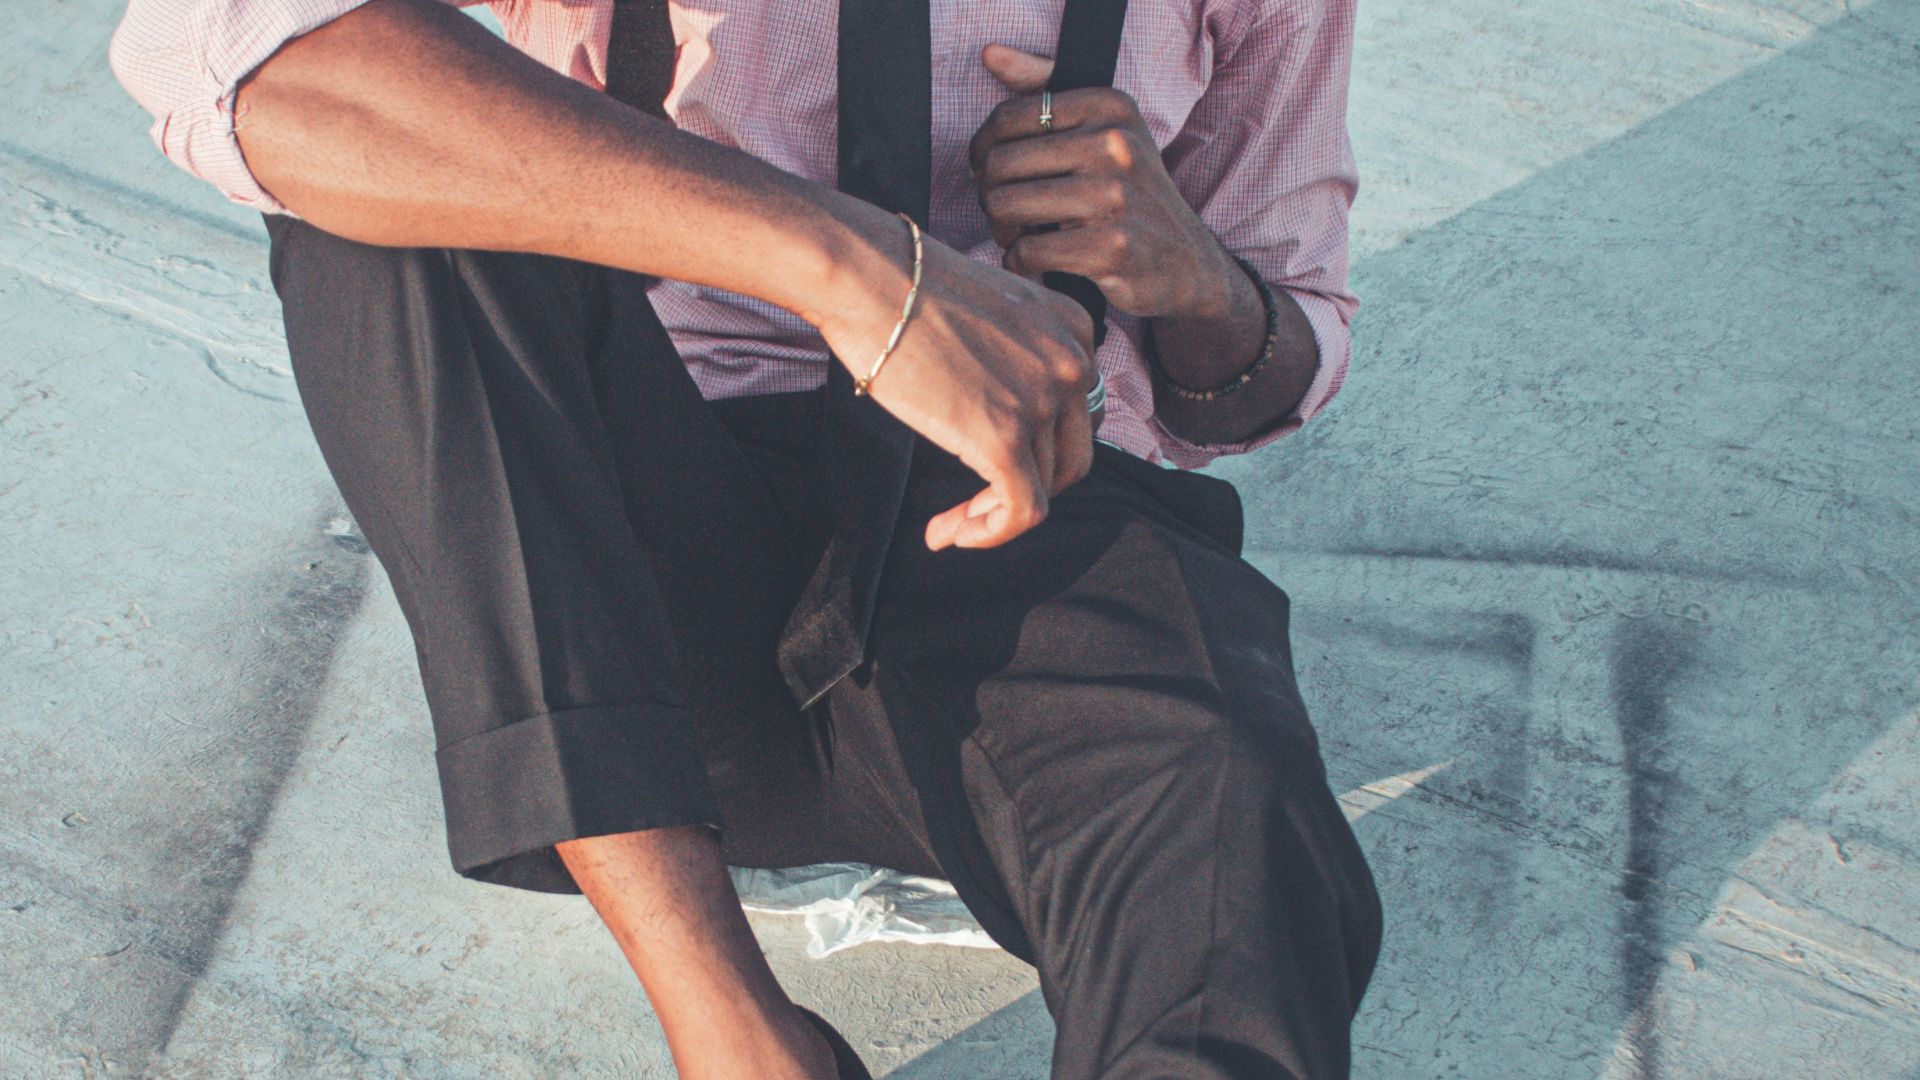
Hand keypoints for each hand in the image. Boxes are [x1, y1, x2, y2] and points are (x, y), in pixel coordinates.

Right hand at [816, 221, 1097, 551]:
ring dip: (992, 516)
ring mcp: (1043, 400)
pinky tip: (948, 534)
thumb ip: (1011, 356)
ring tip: (948, 525)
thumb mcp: (987, 314)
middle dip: (1024, 487)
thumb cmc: (901, 287)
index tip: (988, 466)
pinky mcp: (1005, 437)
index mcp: (1074, 328)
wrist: (866, 275)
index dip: (1037, 451)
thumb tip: (993, 410)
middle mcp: (1073, 362)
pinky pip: (1021, 511)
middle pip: (1069, 457)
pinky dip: (989, 534)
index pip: (1075, 414)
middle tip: (974, 505)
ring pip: (1043, 488)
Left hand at [968, 44, 1238, 319]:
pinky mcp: (1111, 249)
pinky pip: (1028, 252)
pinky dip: (1020, 263)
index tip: (988, 173)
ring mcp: (1115, 197)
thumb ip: (1045, 88)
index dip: (982, 151)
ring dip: (1001, 231)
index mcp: (1110, 107)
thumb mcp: (1104, 129)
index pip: (1008, 118)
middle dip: (989, 196)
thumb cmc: (1131, 194)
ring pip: (1005, 207)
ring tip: (1018, 237)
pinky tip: (1035, 264)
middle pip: (1000, 164)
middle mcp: (1115, 145)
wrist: (1186, 262)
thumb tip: (990, 55)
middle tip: (1005, 215)